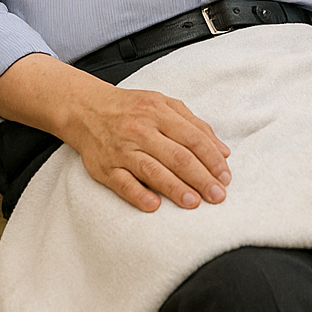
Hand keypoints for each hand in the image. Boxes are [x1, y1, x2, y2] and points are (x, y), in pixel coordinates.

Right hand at [64, 78, 231, 213]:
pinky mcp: (105, 167)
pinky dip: (138, 194)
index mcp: (159, 112)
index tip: (225, 177)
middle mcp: (142, 130)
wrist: (87, 109)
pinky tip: (154, 206)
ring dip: (175, 188)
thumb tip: (223, 151)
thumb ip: (195, 125)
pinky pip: (123, 183)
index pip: (193, 138)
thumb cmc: (132, 108)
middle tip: (217, 196)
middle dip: (201, 178)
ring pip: (152, 170)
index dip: (211, 158)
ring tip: (194, 203)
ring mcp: (122, 149)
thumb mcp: (165, 105)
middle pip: (177, 156)